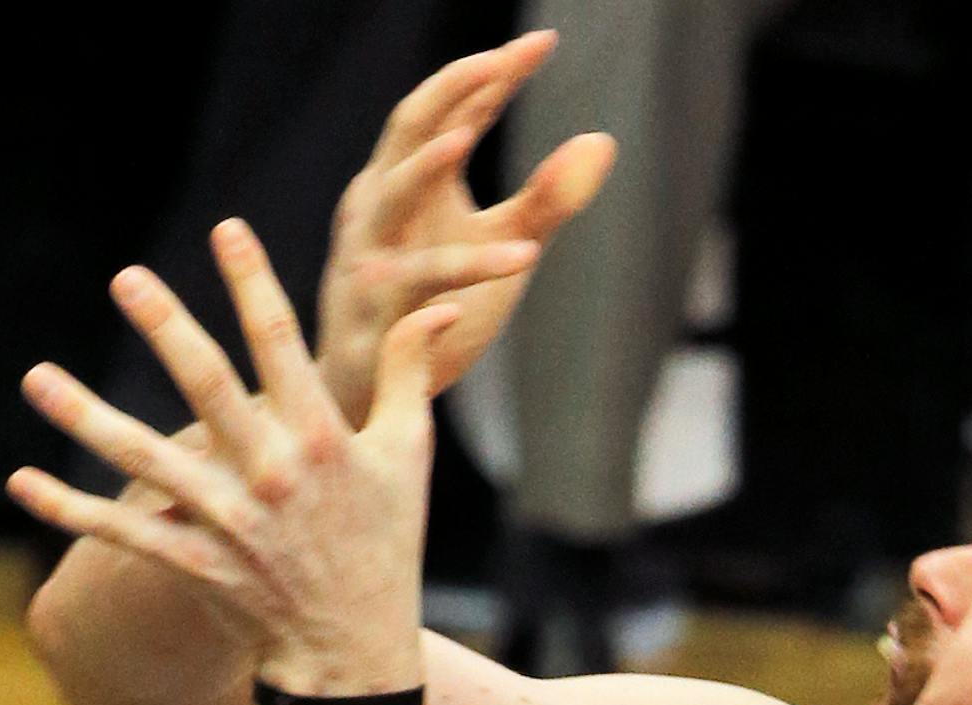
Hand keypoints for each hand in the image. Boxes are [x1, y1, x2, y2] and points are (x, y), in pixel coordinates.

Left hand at [9, 220, 447, 695]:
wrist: (354, 653)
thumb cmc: (386, 546)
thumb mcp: (409, 457)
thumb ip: (410, 374)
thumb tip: (439, 305)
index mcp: (323, 440)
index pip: (281, 346)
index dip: (252, 283)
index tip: (225, 229)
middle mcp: (271, 476)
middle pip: (207, 387)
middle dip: (166, 328)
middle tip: (125, 278)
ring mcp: (228, 523)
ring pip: (146, 459)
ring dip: (86, 418)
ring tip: (36, 378)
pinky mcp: (197, 564)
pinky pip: (123, 533)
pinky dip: (71, 510)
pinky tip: (21, 482)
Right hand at [317, 33, 615, 424]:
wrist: (368, 394)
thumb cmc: (431, 311)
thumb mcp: (501, 247)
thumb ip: (545, 198)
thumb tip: (602, 140)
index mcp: (408, 184)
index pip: (450, 112)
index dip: (492, 75)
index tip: (543, 42)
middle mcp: (380, 209)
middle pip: (408, 130)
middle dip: (451, 90)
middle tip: (501, 59)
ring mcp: (370, 258)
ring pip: (394, 201)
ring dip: (423, 167)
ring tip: (465, 135)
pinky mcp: (375, 314)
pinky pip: (417, 287)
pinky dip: (459, 274)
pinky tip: (518, 261)